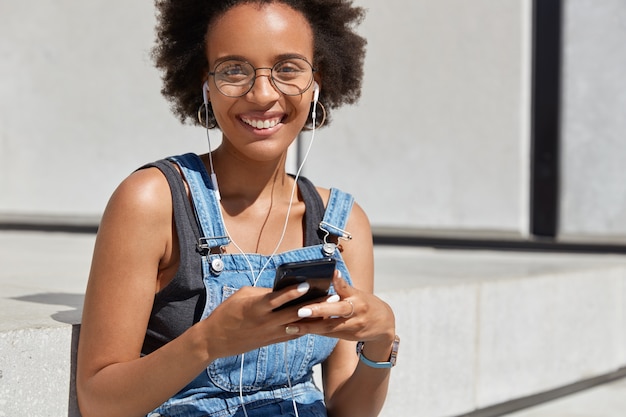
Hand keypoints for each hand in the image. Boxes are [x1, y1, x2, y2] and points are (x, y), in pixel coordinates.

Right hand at [199, 282, 318, 358]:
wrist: (216, 339)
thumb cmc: (228, 312)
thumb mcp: (243, 295)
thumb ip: (264, 291)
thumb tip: (282, 288)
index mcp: (256, 307)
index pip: (278, 298)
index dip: (293, 292)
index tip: (307, 284)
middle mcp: (266, 321)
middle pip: (294, 313)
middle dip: (314, 305)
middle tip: (331, 297)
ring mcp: (270, 333)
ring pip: (297, 326)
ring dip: (314, 318)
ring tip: (330, 309)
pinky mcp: (271, 341)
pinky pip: (292, 334)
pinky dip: (305, 328)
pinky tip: (317, 322)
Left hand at [284, 272, 395, 346]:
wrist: (384, 325)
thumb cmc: (365, 304)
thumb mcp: (357, 293)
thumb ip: (342, 288)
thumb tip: (326, 276)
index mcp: (357, 296)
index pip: (347, 287)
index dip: (339, 280)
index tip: (332, 273)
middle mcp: (357, 310)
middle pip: (337, 310)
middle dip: (318, 310)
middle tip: (300, 310)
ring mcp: (354, 326)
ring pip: (330, 327)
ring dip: (310, 327)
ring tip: (291, 326)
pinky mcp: (349, 337)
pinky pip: (329, 334)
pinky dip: (314, 331)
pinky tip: (298, 331)